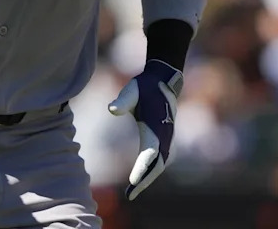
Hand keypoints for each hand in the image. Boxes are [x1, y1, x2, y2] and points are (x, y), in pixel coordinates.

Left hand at [108, 59, 182, 199]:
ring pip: (159, 165)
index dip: (142, 169)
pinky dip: (150, 172)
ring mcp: (166, 139)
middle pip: (157, 165)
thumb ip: (122, 101)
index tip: (133, 182)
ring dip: (147, 179)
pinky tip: (140, 180)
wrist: (163, 82)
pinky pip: (159, 161)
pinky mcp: (164, 140)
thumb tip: (111, 109)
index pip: (150, 153)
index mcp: (155, 127)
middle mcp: (164, 136)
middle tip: (130, 195)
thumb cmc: (144, 87)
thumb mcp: (131, 90)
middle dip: (144, 181)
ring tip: (132, 192)